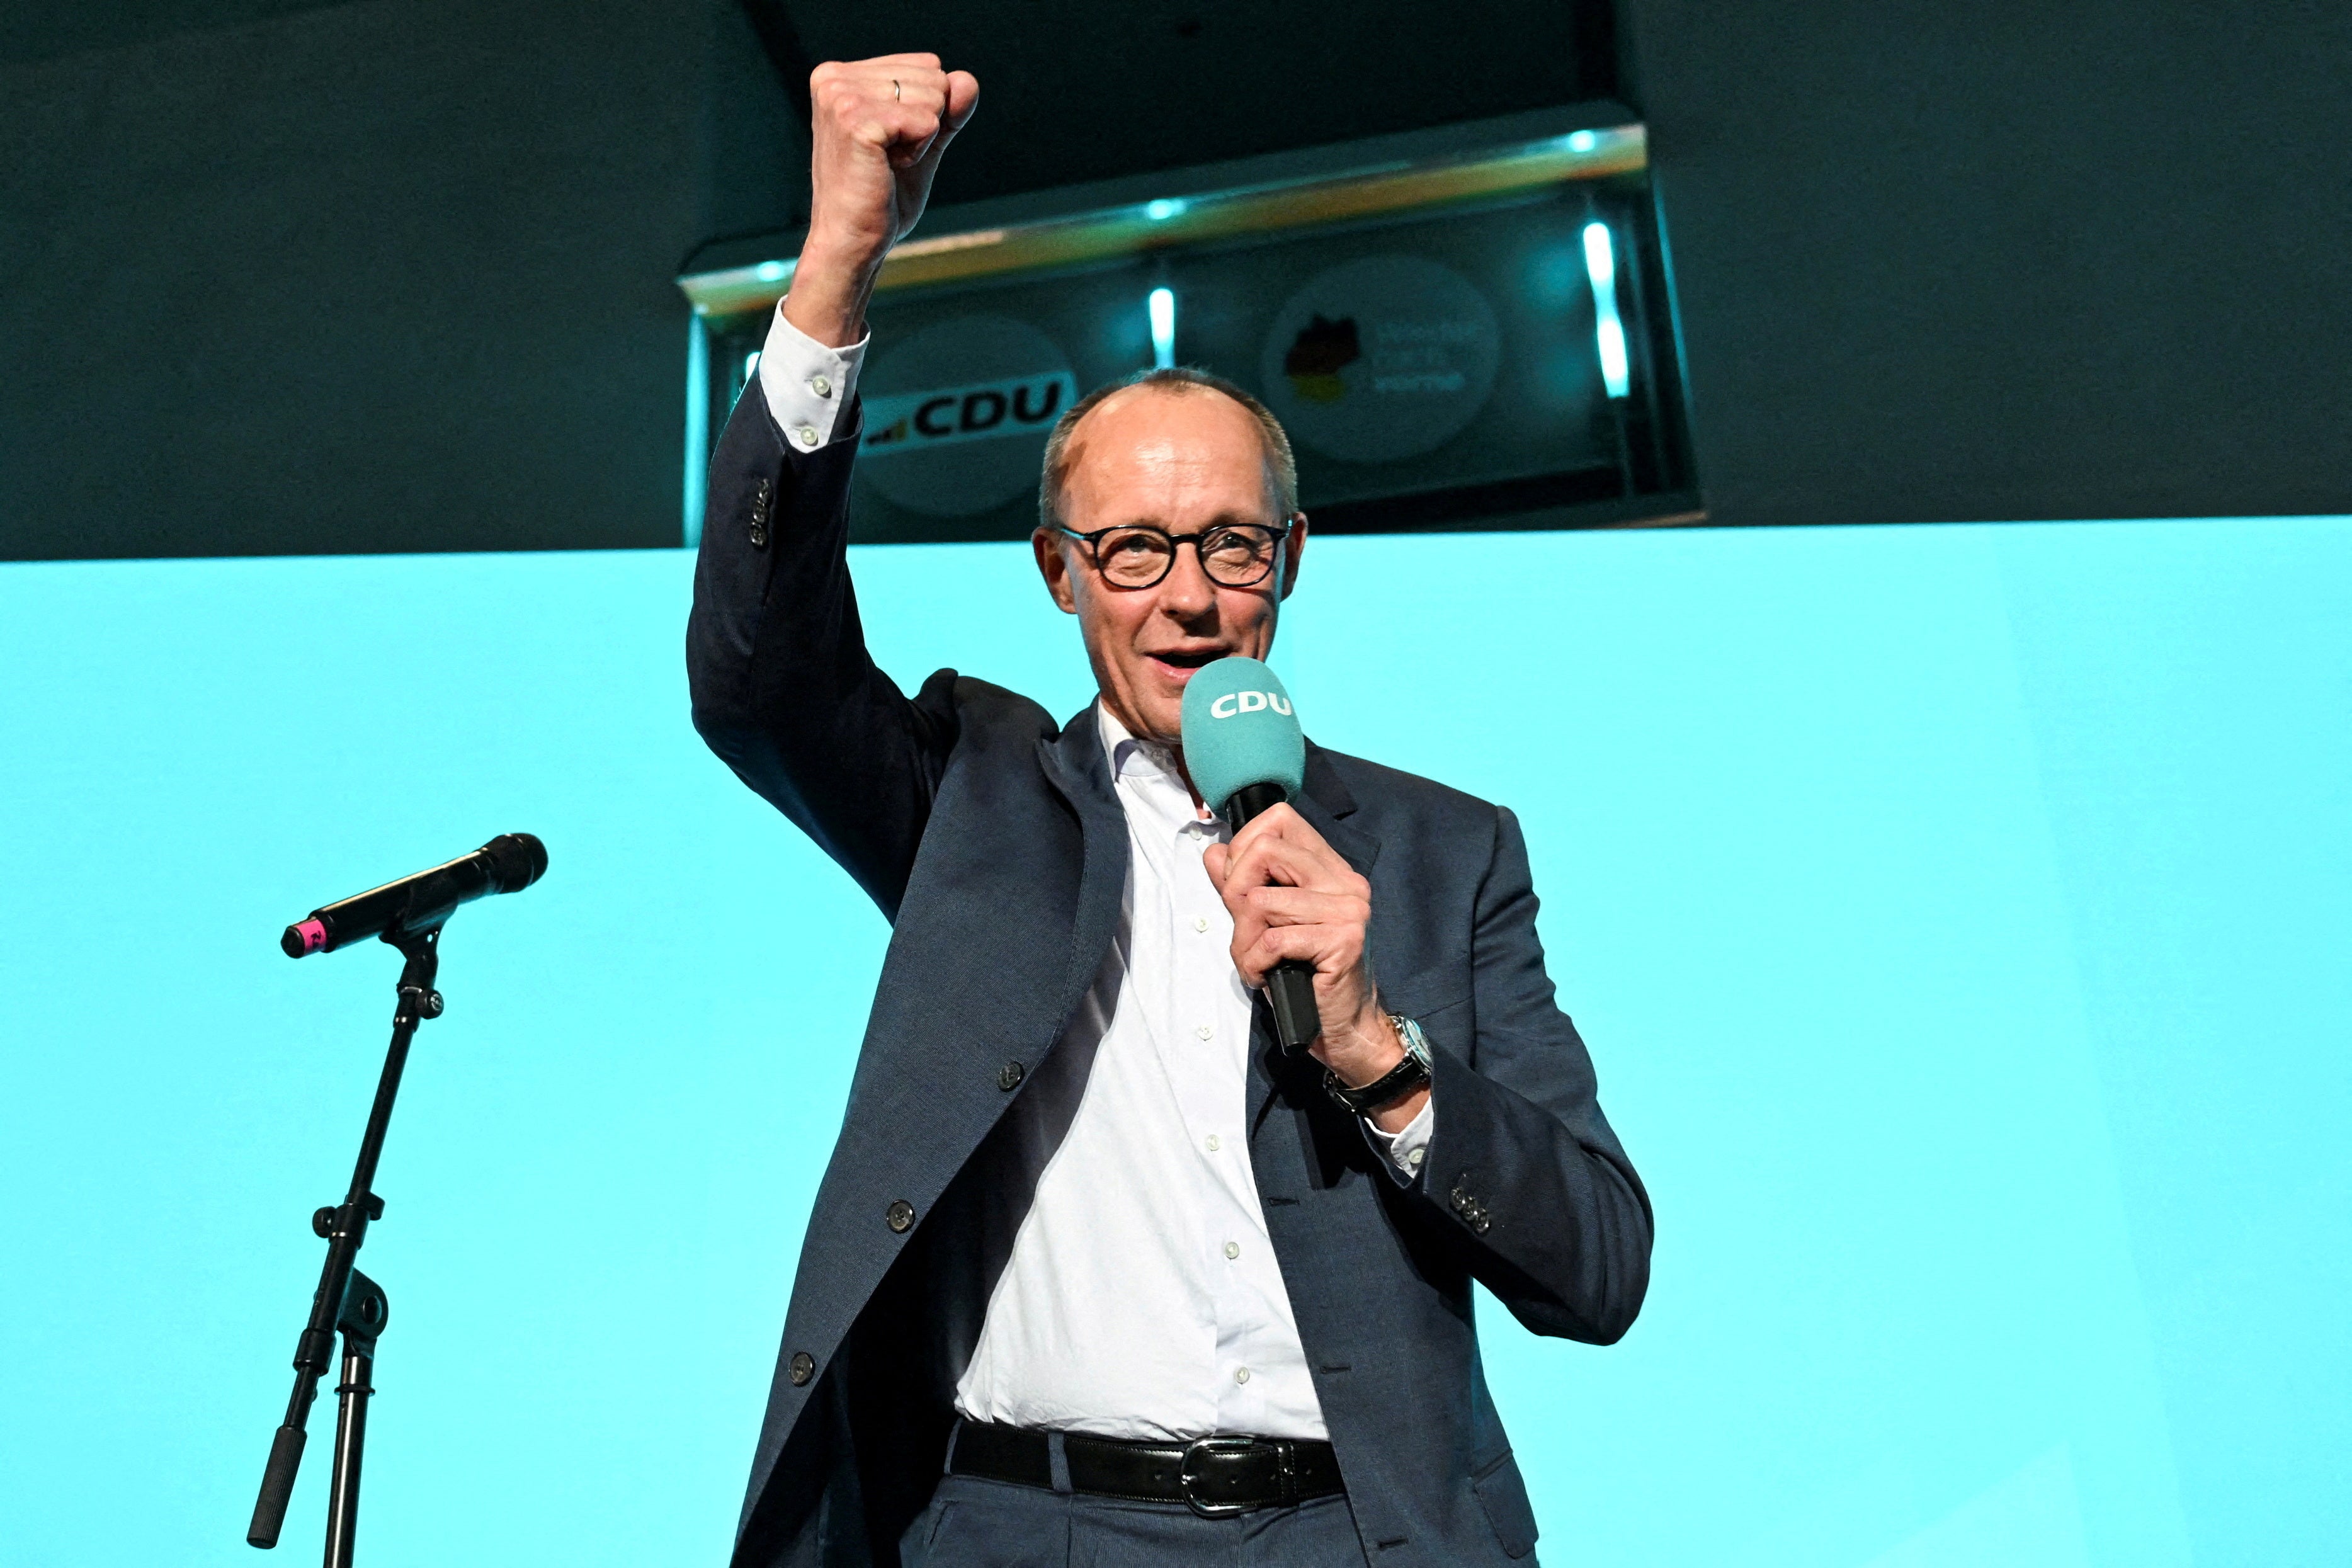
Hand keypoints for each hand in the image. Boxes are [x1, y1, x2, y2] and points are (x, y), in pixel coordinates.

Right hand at [785, 54, 979, 346]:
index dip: (925, 112)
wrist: (854, 242)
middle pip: (933, 76)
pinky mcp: (855, 119)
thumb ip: (948, 109)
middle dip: (926, 123)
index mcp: (841, 75)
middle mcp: (834, 77)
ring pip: (934, 96)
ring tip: (886, 164)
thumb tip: (968, 80)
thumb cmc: (882, 197)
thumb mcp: (922, 143)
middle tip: (889, 158)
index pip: (927, 66)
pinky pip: (927, 121)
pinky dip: (919, 151)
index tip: (890, 145)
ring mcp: (841, 96)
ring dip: (922, 139)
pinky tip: (887, 169)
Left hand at [1204, 804, 1427, 1131]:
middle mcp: (1345, 883)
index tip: (1239, 886)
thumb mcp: (1265, 924)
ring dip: (1244, 940)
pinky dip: (1255, 963)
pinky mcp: (1343, 940)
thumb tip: (1214, 852)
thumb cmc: (1305, 978)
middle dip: (1236, 891)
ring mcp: (1349, 910)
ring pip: (1261, 901)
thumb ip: (1242, 886)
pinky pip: (1272, 939)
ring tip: (1258, 962)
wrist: (1342, 1029)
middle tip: (1243, 928)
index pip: (1281, 820)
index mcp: (1331, 870)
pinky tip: (1266, 977)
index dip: (1245, 846)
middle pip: (1265, 851)